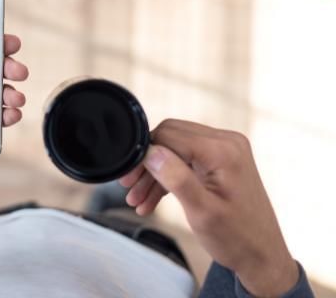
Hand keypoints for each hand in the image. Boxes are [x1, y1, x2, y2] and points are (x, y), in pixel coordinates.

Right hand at [120, 119, 298, 296]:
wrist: (261, 255)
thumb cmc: (237, 238)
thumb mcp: (201, 211)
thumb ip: (175, 178)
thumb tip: (150, 152)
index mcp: (223, 150)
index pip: (169, 135)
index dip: (144, 154)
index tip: (129, 178)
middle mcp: (227, 142)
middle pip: (170, 138)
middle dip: (147, 164)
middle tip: (130, 187)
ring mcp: (225, 150)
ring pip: (175, 149)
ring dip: (154, 173)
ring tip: (138, 200)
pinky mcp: (221, 160)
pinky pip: (186, 158)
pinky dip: (168, 176)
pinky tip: (152, 199)